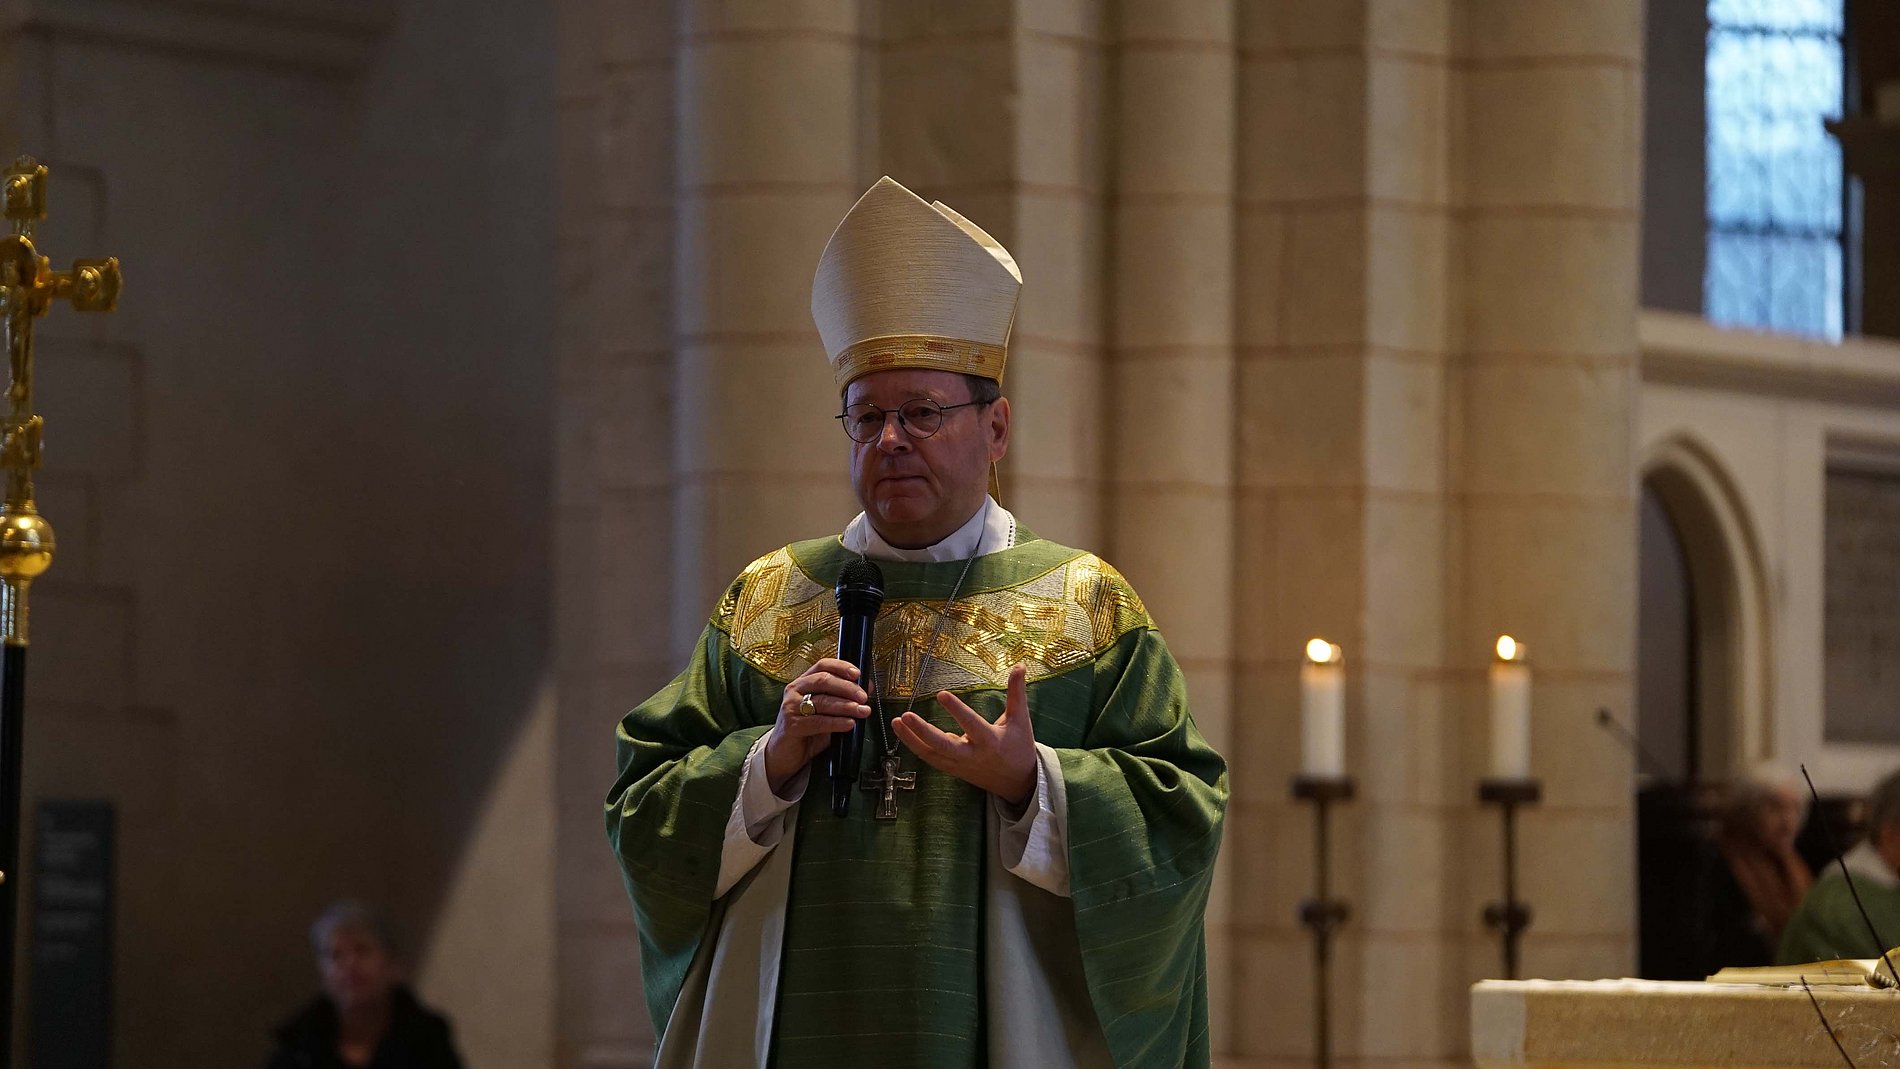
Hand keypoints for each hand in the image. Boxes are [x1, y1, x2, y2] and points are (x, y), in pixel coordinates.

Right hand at [765, 658, 870, 794]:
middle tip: (863, 697)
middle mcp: (795, 690)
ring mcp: (791, 707)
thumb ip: (842, 699)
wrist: (784, 754)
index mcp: (803, 682)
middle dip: (847, 688)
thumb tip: (866, 687)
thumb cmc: (807, 730)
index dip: (841, 667)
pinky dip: (837, 722)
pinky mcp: (792, 725)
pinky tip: (849, 724)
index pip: (823, 665)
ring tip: (862, 711)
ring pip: (823, 701)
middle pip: (824, 680)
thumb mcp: (826, 712)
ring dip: (846, 706)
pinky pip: (818, 721)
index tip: (858, 674)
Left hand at [893, 663, 1035, 806]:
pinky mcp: (953, 770)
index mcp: (990, 741)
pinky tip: (903, 732)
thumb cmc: (1019, 748)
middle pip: (943, 746)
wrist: (1018, 782)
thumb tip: (1020, 666)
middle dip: (922, 731)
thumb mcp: (1020, 720)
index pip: (970, 724)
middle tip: (905, 715)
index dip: (956, 710)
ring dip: (911, 739)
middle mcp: (972, 755)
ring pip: (932, 755)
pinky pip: (931, 759)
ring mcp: (960, 765)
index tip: (941, 694)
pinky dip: (916, 747)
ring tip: (897, 721)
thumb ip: (1017, 693)